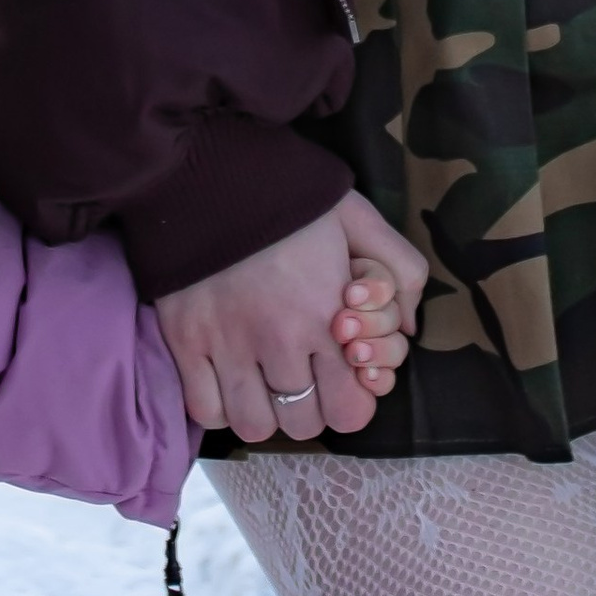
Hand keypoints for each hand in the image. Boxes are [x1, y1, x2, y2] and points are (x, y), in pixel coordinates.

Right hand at [156, 193, 428, 443]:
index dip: (349, 403)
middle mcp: (281, 339)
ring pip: (255, 426)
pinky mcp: (186, 341)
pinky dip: (220, 406)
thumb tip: (408, 326)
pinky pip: (207, 410)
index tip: (339, 381)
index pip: (351, 409)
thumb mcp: (359, 218)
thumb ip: (400, 269)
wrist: (211, 170)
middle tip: (300, 379)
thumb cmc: (289, 198)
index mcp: (328, 314)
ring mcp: (229, 344)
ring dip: (263, 413)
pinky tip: (227, 380)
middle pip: (304, 423)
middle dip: (308, 409)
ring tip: (263, 383)